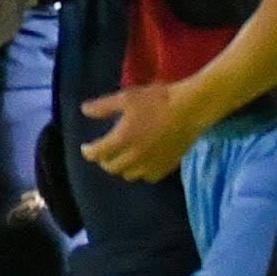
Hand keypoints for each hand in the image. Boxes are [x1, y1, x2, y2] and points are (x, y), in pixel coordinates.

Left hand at [80, 80, 202, 181]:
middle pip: (112, 167)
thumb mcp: (126, 98)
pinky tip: (142, 164)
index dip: (88, 152)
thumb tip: (84, 110)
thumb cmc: (157, 100)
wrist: (191, 108)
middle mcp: (135, 156)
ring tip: (122, 158)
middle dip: (104, 160)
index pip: (98, 154)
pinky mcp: (168, 165)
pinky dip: (142, 173)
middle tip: (104, 152)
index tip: (86, 148)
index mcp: (122, 139)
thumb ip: (104, 107)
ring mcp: (153, 163)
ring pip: (130, 175)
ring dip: (122, 168)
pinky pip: (150, 177)